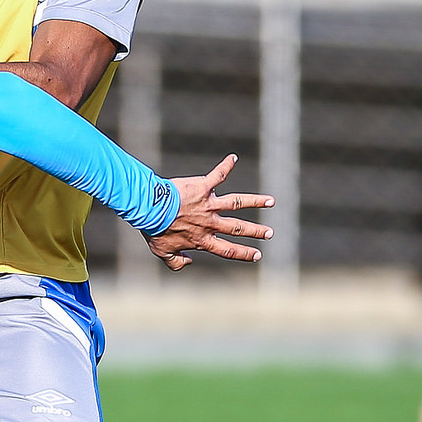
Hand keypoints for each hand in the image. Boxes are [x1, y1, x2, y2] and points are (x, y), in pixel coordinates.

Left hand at [145, 154, 274, 268]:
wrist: (149, 209)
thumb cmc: (154, 230)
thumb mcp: (162, 252)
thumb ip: (176, 261)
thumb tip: (188, 262)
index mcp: (201, 239)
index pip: (227, 249)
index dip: (243, 253)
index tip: (257, 255)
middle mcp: (209, 222)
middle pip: (237, 228)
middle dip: (255, 231)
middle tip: (270, 233)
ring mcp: (208, 204)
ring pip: (237, 203)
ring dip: (256, 201)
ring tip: (271, 201)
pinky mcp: (203, 187)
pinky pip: (218, 175)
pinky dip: (226, 166)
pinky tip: (232, 158)